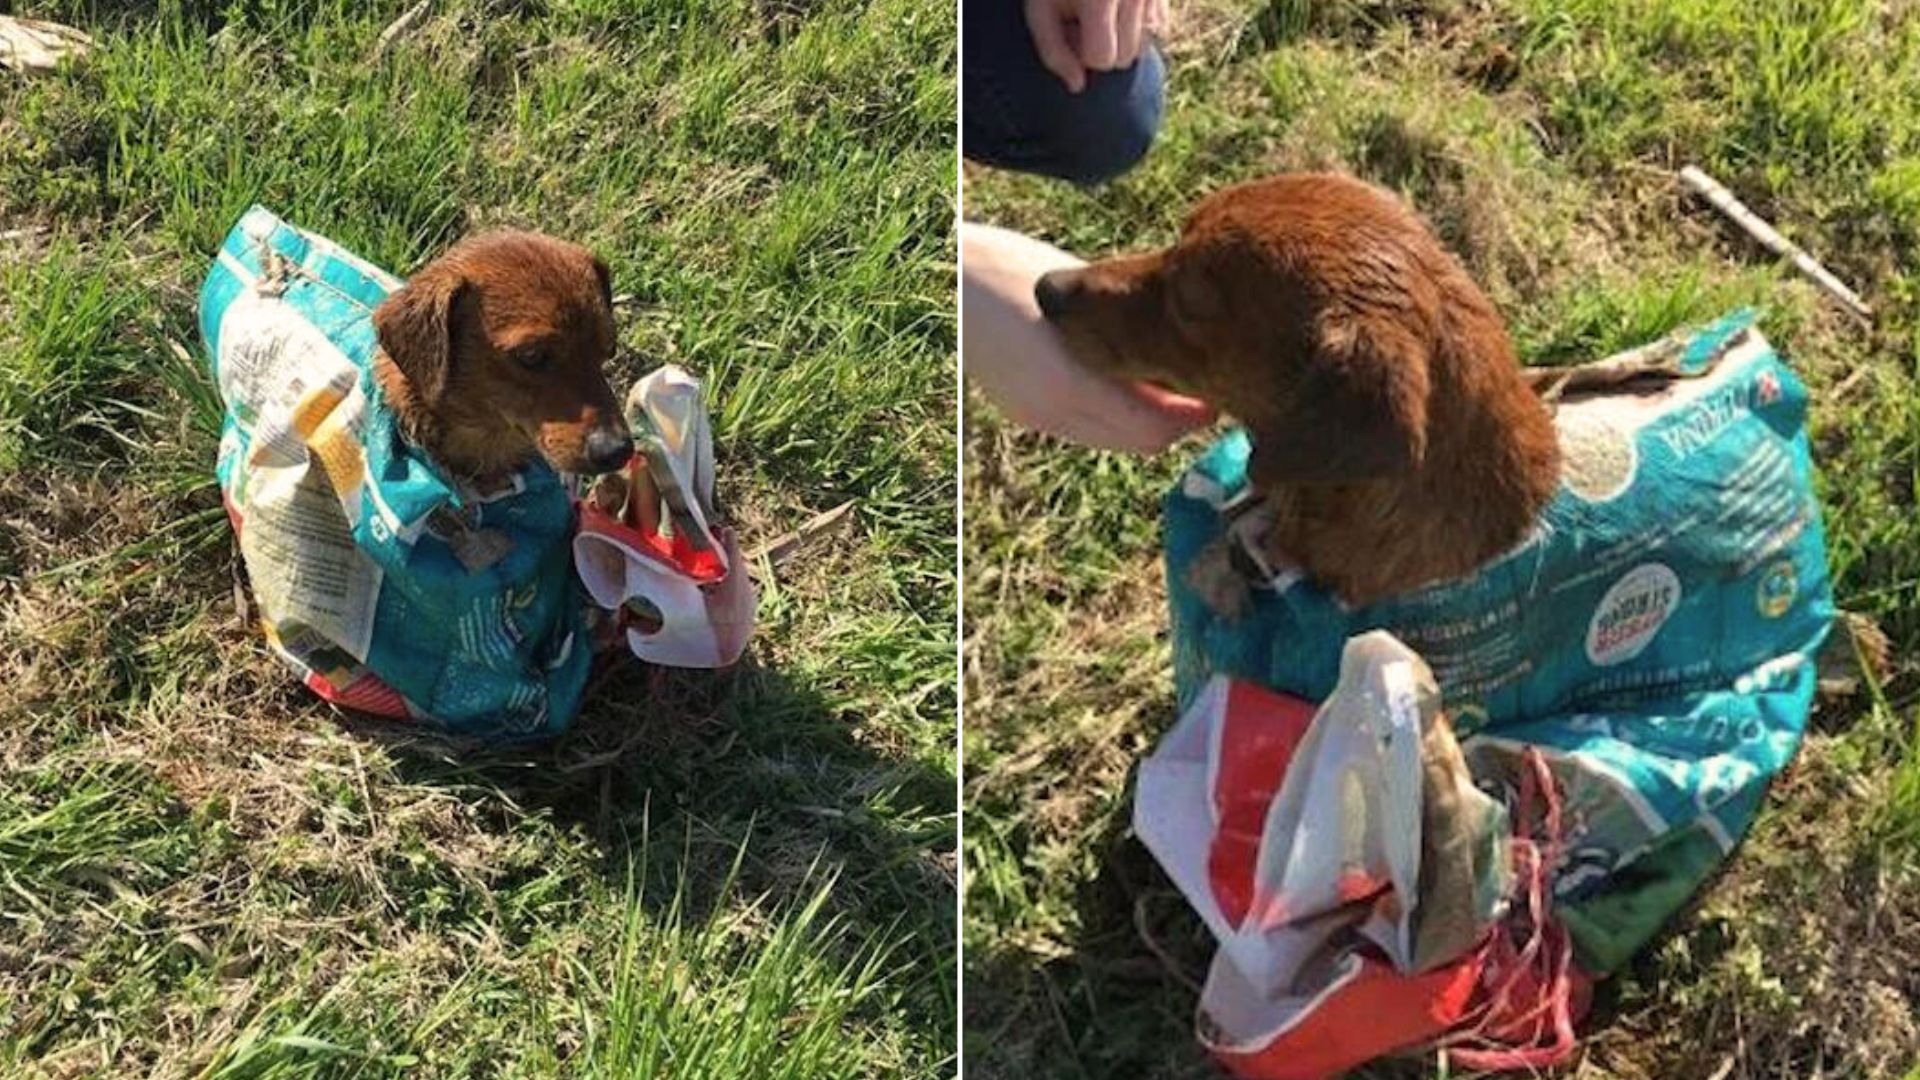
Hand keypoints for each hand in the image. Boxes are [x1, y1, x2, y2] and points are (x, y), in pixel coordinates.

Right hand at [962, 222, 1213, 452]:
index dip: (1197, 413)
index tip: (1221, 383)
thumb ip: (1130, 325)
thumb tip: (1186, 344)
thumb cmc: (1010, 267)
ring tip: (1167, 375)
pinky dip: (1115, 410)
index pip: (1158, 426)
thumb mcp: (1082, 291)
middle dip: (1180, 418)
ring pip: (1117, 438)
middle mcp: (1054, 410)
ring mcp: (1038, 417)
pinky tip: (1120, 373)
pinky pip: (1087, 426)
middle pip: (1145, 442)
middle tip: (1207, 383)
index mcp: (1072, 380)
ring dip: (1148, 416)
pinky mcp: (1026, 413)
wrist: (941, 283)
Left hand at [1022, 0, 1169, 93]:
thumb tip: (1077, 86)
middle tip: (1084, 17)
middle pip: (1127, 58)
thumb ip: (1052, 49)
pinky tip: (1121, 4)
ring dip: (1123, 37)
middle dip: (1105, 46)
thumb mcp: (1040, 5)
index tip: (1070, 29)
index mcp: (1100, 0)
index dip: (1082, 50)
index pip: (1103, 59)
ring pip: (1146, 44)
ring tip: (1102, 9)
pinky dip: (1140, 22)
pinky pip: (1159, 25)